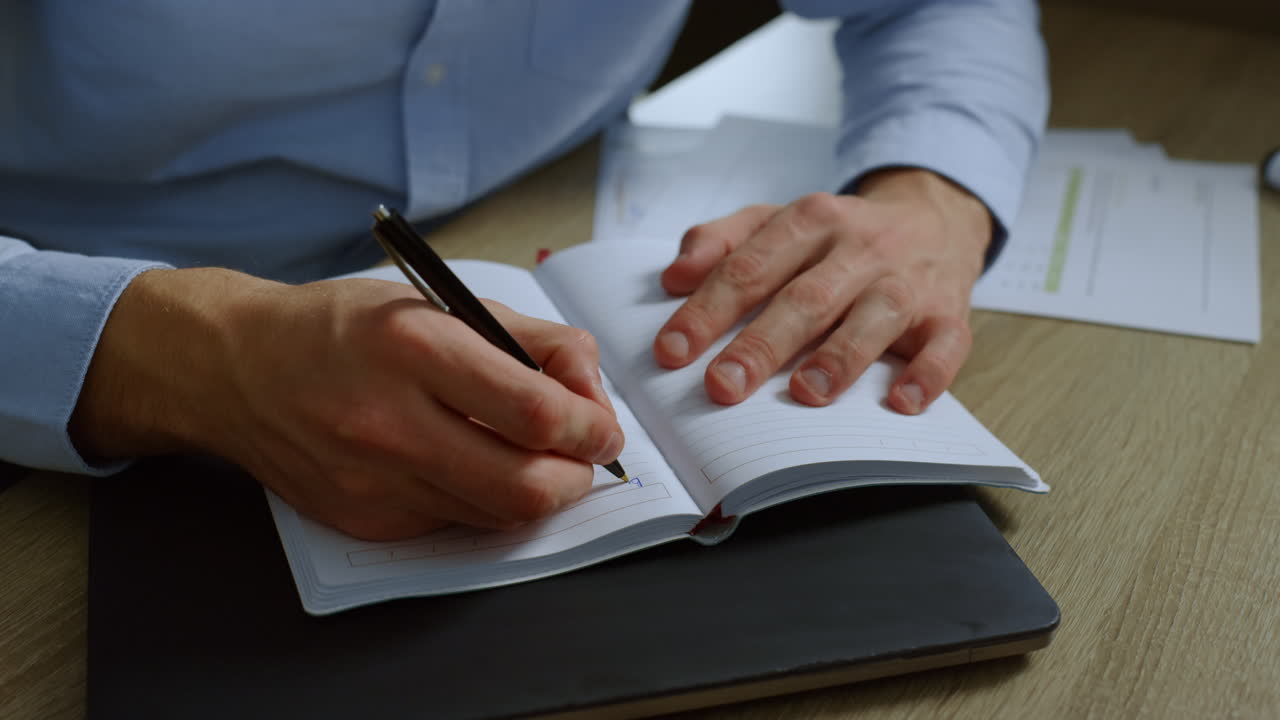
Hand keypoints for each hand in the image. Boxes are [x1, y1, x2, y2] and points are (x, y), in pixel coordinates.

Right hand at [70, 269, 623, 539]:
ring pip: (497, 516)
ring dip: (538, 494)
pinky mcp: (362, 520)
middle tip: (584, 456)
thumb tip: (591, 388)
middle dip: (578, 477)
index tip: (602, 425)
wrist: (236, 367)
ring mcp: (371, 481)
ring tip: (537, 458)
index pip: (535, 412)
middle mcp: (388, 420)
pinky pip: (453, 524)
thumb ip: (532, 340)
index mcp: (413, 347)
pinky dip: (483, 502)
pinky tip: (474, 467)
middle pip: (526, 487)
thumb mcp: (440, 302)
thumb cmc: (344, 327)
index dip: (591, 427)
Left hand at [652, 168, 991, 412]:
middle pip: (805, 298)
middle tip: (722, 386)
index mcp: (810, 221)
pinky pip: (945, 344)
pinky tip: (901, 402)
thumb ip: (722, 241)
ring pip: (875, 317)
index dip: (707, 310)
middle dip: (761, 344)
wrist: (935, 217)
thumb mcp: (780, 221)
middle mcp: (860, 248)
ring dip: (840, 357)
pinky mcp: (949, 314)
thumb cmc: (840, 236)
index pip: (749, 267)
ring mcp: (908, 281)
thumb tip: (675, 276)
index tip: (671, 351)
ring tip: (805, 394)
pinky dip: (927, 374)